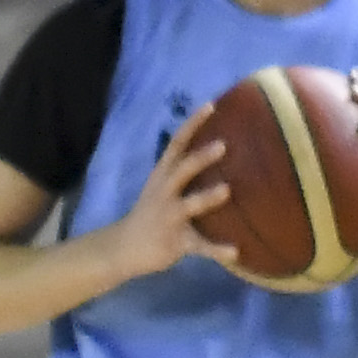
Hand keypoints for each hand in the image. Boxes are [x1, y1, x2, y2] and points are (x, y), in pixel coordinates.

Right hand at [105, 126, 235, 281]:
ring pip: (187, 205)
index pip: (176, 144)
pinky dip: (216, 249)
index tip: (211, 105)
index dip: (192, 125)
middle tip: (223, 145)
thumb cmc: (151, 214)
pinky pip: (198, 246)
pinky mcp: (174, 242)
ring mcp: (168, 218)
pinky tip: (236, 252)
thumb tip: (220, 147)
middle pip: (181, 171)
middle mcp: (163, 193)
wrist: (121, 249)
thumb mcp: (161, 188)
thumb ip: (184, 172)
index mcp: (162, 176)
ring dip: (206, 198)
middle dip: (200, 158)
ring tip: (226, 190)